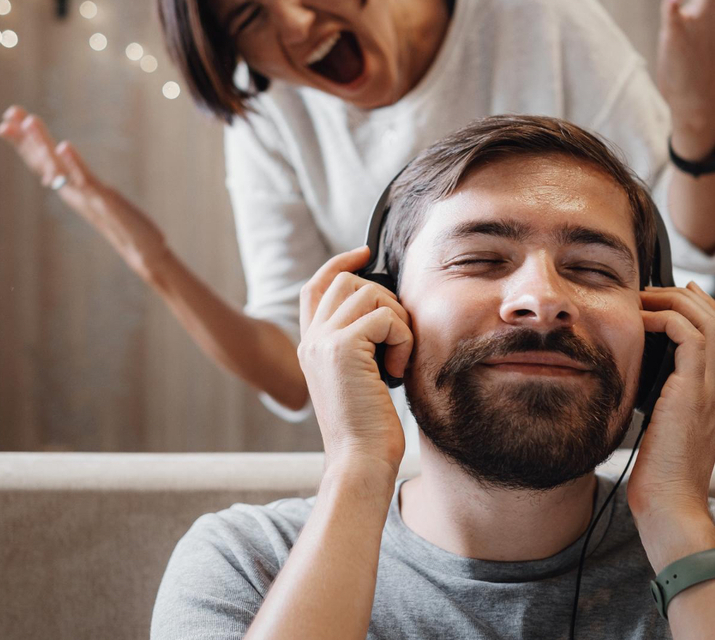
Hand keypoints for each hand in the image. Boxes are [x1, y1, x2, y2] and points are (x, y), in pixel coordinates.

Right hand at [0, 106, 169, 280]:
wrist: (143, 253)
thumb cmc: (125, 227)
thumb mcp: (98, 201)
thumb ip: (82, 186)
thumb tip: (65, 177)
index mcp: (71, 190)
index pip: (41, 162)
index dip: (23, 142)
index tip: (6, 119)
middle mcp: (73, 193)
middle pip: (43, 161)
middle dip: (24, 138)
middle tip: (6, 114)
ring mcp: (86, 197)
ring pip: (59, 167)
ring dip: (43, 144)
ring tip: (29, 121)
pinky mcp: (104, 201)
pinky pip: (85, 180)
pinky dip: (73, 162)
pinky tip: (64, 146)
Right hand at [298, 247, 411, 474]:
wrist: (359, 461)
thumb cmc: (368, 428)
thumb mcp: (358, 378)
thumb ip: (359, 344)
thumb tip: (385, 308)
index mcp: (310, 346)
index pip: (316, 286)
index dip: (340, 264)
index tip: (365, 254)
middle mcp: (311, 339)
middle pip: (347, 282)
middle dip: (384, 297)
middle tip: (399, 335)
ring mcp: (323, 342)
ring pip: (369, 294)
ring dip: (397, 320)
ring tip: (398, 357)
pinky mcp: (342, 349)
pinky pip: (386, 318)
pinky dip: (403, 339)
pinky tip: (397, 372)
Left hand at [628, 282, 714, 565]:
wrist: (671, 507)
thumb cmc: (658, 478)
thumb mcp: (658, 431)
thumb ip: (656, 404)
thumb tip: (635, 384)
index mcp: (710, 398)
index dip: (702, 310)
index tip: (676, 294)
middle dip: (690, 297)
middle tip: (657, 287)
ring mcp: (709, 391)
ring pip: (710, 323)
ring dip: (677, 301)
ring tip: (647, 297)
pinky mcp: (693, 394)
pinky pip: (690, 338)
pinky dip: (667, 319)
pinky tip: (642, 319)